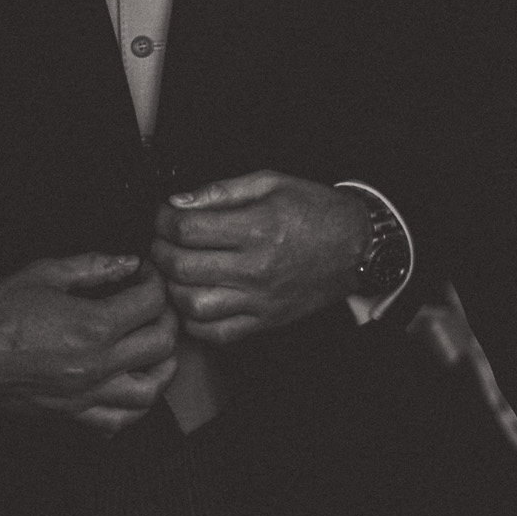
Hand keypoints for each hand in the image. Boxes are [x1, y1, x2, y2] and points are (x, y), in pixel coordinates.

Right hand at [0, 253, 178, 432]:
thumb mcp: (46, 274)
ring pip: (149, 389)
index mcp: (92, 327)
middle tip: (155, 303)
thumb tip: (129, 263)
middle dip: (166, 316)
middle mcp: (95, 365)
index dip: (155, 280)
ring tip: (158, 344)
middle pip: (161, 343)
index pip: (151, 302)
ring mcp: (83, 394)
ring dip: (163, 364)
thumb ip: (95, 266)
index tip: (146, 273)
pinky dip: (134, 406)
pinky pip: (116, 421)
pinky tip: (134, 384)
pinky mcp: (69, 413)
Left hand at [148, 171, 370, 344]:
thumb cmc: (316, 211)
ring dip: (171, 286)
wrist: (357, 245)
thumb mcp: (273, 183)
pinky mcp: (264, 320)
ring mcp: (259, 298)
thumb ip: (223, 191)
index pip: (188, 229)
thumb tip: (178, 201)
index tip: (163, 216)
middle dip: (159, 251)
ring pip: (192, 304)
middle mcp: (257, 266)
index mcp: (259, 227)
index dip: (163, 220)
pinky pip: (215, 332)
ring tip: (175, 270)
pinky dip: (193, 320)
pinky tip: (194, 298)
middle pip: (182, 266)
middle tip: (161, 241)